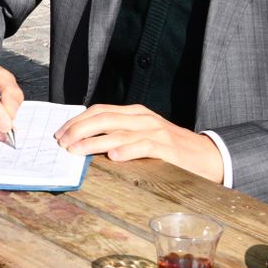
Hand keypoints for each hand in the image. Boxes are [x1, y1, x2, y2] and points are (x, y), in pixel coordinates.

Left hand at [52, 104, 223, 181]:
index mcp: (135, 113)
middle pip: (104, 118)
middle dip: (79, 129)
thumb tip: (87, 143)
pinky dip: (127, 150)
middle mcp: (143, 118)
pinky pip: (144, 146)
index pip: (100, 110)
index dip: (77, 120)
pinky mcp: (167, 147)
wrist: (207, 156)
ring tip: (76, 150)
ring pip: (119, 132)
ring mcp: (155, 131)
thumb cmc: (171, 149)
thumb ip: (120, 135)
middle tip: (62, 143)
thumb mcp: (143, 136)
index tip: (60, 133)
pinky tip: (113, 156)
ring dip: (94, 141)